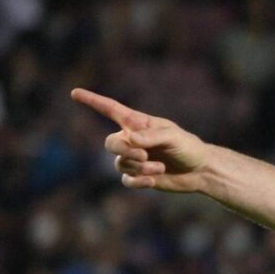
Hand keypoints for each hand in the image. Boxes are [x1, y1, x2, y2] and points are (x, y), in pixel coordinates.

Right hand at [71, 89, 215, 193]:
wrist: (199, 170)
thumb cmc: (187, 146)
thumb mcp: (172, 136)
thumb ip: (150, 137)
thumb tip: (129, 140)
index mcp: (137, 123)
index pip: (110, 109)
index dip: (92, 101)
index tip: (75, 93)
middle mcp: (132, 140)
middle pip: (111, 143)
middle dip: (124, 150)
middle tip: (144, 155)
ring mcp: (134, 159)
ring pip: (120, 164)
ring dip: (139, 167)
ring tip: (159, 167)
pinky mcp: (138, 176)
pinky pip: (127, 180)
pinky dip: (139, 180)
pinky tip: (153, 180)